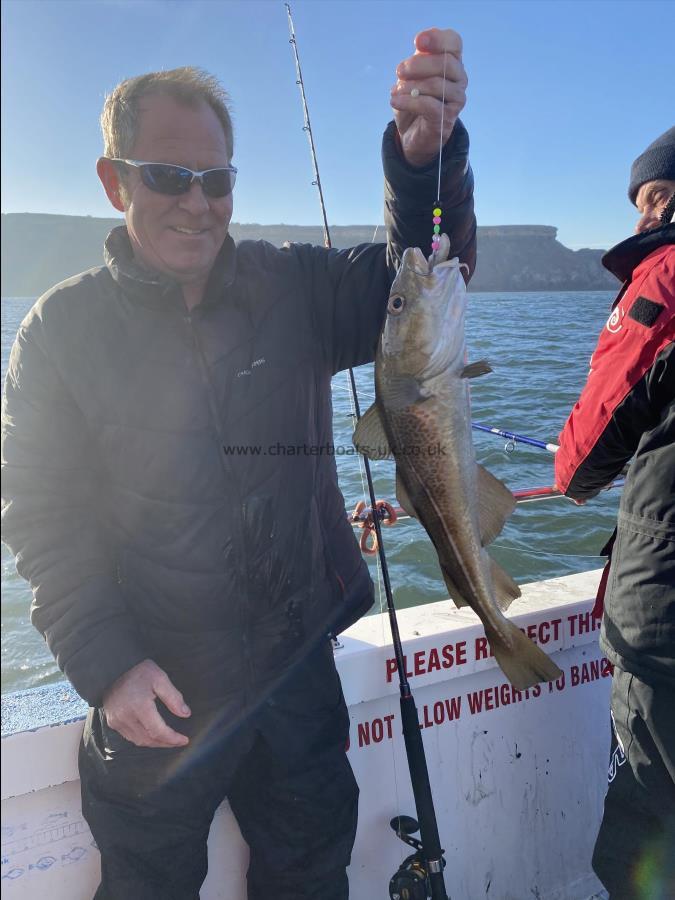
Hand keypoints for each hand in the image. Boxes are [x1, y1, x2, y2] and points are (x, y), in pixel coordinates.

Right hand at [102, 659, 190, 747]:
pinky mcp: (112, 722)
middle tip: (178, 741)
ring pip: (139, 741)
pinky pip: (130, 737)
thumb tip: (185, 714)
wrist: (114, 669)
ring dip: (155, 743)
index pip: (158, 731)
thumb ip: (173, 697)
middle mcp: (126, 717)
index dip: (172, 739)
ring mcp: (117, 721)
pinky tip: (152, 735)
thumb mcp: (160, 678)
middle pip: (149, 739)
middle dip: (166, 743)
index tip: (184, 740)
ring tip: (168, 740)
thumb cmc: (138, 671)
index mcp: (139, 706)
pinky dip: (143, 739)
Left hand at [390, 28, 466, 167]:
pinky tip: (395, 101)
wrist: (413, 133)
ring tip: (395, 91)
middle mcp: (459, 78)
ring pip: (437, 84)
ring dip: (410, 86)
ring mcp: (457, 99)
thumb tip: (419, 46)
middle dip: (418, 65)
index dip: (437, 38)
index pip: (454, 42)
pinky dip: (409, 102)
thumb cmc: (414, 100)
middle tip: (399, 71)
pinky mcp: (447, 118)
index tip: (417, 42)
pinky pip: (429, 105)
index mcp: (452, 62)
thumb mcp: (412, 77)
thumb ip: (417, 60)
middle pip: (445, 62)